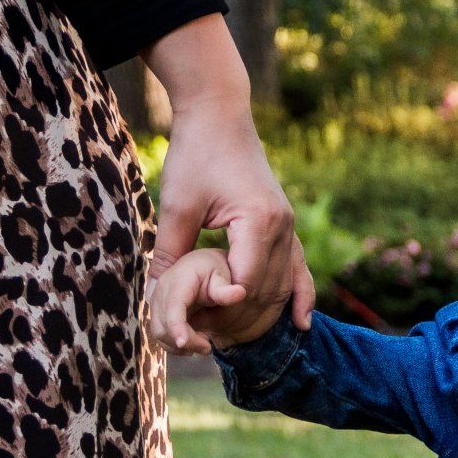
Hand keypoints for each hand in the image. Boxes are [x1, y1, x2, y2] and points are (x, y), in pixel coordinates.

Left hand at [141, 16, 313, 332]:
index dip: (224, 307)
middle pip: (268, 287)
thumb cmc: (197, 156)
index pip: (247, 280)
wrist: (221, 118)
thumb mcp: (177, 206)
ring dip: (264, 312)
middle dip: (241, 317)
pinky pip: (299, 267)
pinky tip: (302, 321)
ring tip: (239, 339)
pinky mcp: (286, 224)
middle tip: (211, 339)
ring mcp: (289, 225)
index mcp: (259, 220)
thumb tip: (155, 297)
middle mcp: (283, 226)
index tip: (200, 325)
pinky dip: (300, 294)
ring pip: (284, 282)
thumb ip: (170, 253)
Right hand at [146, 248, 273, 354]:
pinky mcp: (158, 314)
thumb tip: (240, 293)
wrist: (199, 265)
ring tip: (204, 346)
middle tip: (208, 348)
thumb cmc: (213, 269)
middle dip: (185, 341)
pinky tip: (194, 344)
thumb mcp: (222, 274)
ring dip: (179, 345)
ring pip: (159, 333)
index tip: (184, 343)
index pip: (173, 307)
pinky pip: (161, 334)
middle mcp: (161, 293)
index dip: (176, 327)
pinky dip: (174, 344)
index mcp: (178, 281)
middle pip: (163, 325)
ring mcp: (156, 304)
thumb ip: (226, 288)